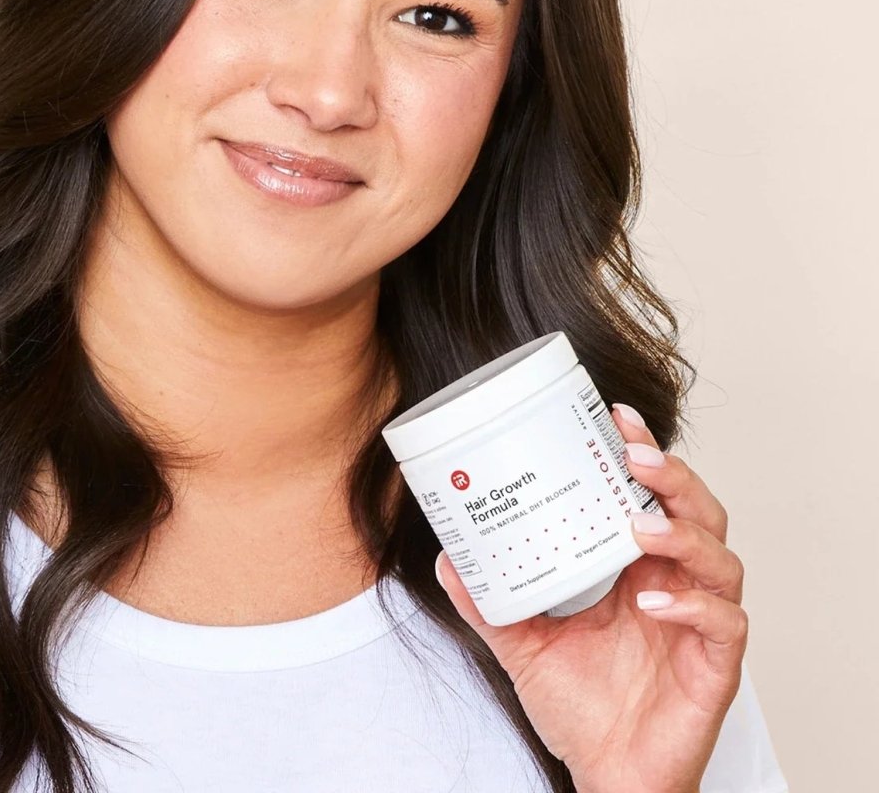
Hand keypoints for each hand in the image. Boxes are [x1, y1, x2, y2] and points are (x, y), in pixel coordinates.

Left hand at [435, 404, 747, 792]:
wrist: (605, 775)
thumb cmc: (579, 705)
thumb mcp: (522, 642)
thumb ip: (488, 601)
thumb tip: (447, 558)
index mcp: (635, 566)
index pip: (651, 495)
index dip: (642, 452)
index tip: (612, 414)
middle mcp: (673, 583)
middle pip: (698, 511)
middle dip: (672, 476)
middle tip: (634, 455)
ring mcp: (698, 623)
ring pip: (719, 558)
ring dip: (683, 533)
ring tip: (641, 526)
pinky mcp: (714, 666)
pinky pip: (724, 624)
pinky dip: (693, 605)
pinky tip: (653, 601)